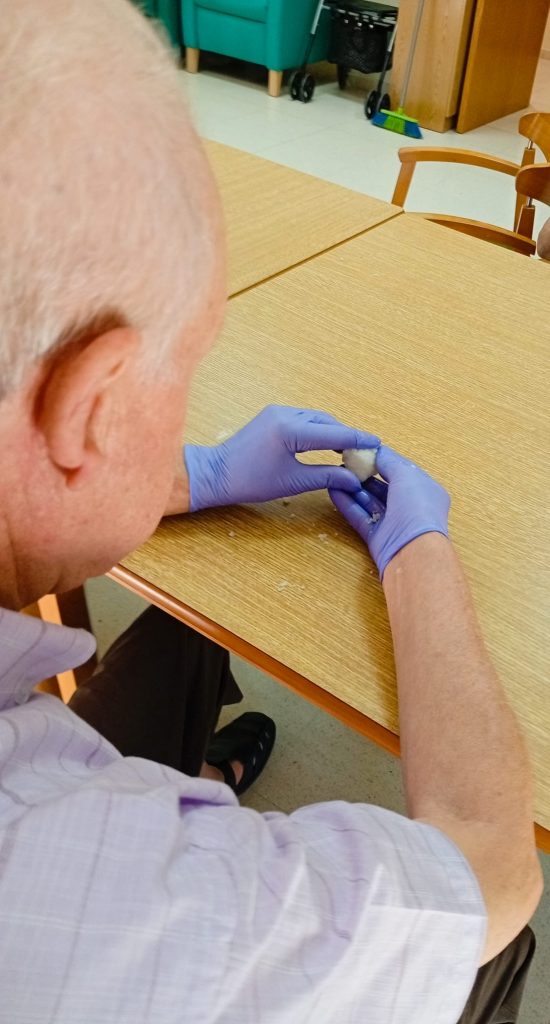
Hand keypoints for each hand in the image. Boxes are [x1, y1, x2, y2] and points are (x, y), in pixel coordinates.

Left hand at [184, 405, 379, 511]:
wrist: (216, 473)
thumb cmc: (249, 480)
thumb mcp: (293, 482)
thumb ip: (327, 477)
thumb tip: (354, 479)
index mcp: (290, 430)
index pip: (334, 434)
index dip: (358, 440)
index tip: (377, 444)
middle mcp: (286, 414)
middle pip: (329, 422)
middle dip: (348, 437)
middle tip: (367, 452)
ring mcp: (278, 411)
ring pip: (318, 419)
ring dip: (335, 433)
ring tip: (351, 451)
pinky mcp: (274, 415)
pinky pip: (305, 419)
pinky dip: (320, 430)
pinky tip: (329, 444)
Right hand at [329, 445, 449, 577]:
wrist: (413, 552)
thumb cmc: (417, 508)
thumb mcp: (406, 475)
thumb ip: (389, 461)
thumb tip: (377, 451)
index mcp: (425, 489)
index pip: (401, 470)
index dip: (382, 460)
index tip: (362, 451)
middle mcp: (410, 506)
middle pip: (384, 486)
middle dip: (365, 474)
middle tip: (345, 462)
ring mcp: (394, 523)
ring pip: (370, 501)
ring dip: (353, 488)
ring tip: (335, 474)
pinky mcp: (377, 537)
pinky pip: (360, 517)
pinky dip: (347, 504)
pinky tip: (333, 491)